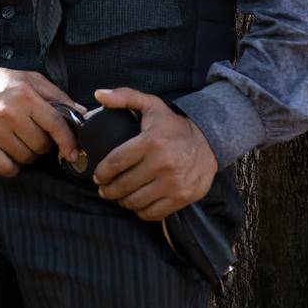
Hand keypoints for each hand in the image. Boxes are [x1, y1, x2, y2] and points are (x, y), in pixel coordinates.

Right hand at [0, 61, 84, 177]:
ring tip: (19, 140)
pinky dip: (12, 167)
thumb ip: (57, 96)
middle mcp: (10, 112)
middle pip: (41, 145)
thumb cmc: (1, 83)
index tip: (72, 153)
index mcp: (26, 95)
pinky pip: (5, 167)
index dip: (67, 141)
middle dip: (42, 144)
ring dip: (27, 154)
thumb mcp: (30, 80)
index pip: (55, 124)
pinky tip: (9, 155)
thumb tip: (82, 114)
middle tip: (32, 134)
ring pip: (25, 157)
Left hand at [91, 87, 217, 221]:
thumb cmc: (173, 125)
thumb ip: (124, 97)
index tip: (97, 176)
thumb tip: (98, 94)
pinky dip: (141, 211)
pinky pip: (153, 213)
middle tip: (105, 189)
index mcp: (151, 141)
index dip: (102, 172)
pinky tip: (138, 203)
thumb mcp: (151, 104)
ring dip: (123, 202)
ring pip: (136, 201)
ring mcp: (174, 183)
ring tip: (120, 196)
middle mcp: (162, 164)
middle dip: (108, 190)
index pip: (116, 162)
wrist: (209, 141)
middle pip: (123, 185)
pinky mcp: (182, 197)